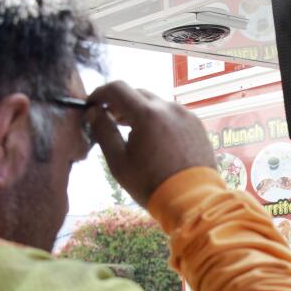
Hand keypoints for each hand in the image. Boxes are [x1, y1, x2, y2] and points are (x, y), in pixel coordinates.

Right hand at [85, 81, 216, 206]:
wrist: (193, 202)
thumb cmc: (151, 185)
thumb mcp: (119, 162)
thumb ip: (103, 132)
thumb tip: (94, 112)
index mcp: (147, 114)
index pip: (117, 88)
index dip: (100, 93)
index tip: (93, 105)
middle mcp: (169, 108)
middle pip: (138, 94)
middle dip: (121, 103)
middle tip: (111, 120)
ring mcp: (186, 115)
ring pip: (157, 104)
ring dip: (141, 112)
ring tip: (133, 131)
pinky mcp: (197, 126)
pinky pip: (173, 115)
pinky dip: (159, 120)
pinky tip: (155, 139)